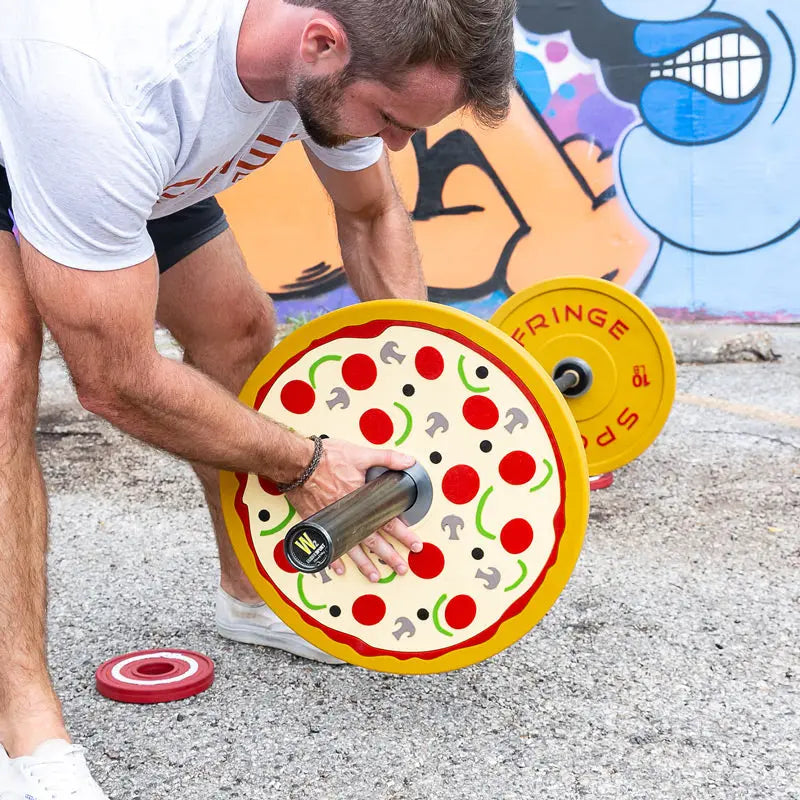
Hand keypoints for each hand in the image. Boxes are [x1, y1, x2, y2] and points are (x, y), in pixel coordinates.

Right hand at [286, 438, 422, 582]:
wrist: (297, 463)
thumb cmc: (327, 458)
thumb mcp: (361, 454)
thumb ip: (387, 458)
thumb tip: (409, 462)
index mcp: (363, 500)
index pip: (389, 521)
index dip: (404, 534)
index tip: (415, 544)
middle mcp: (350, 515)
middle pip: (374, 540)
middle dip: (389, 556)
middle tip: (401, 569)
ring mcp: (334, 521)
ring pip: (352, 548)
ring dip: (364, 564)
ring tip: (374, 576)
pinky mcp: (319, 522)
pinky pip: (328, 544)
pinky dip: (333, 557)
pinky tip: (339, 568)